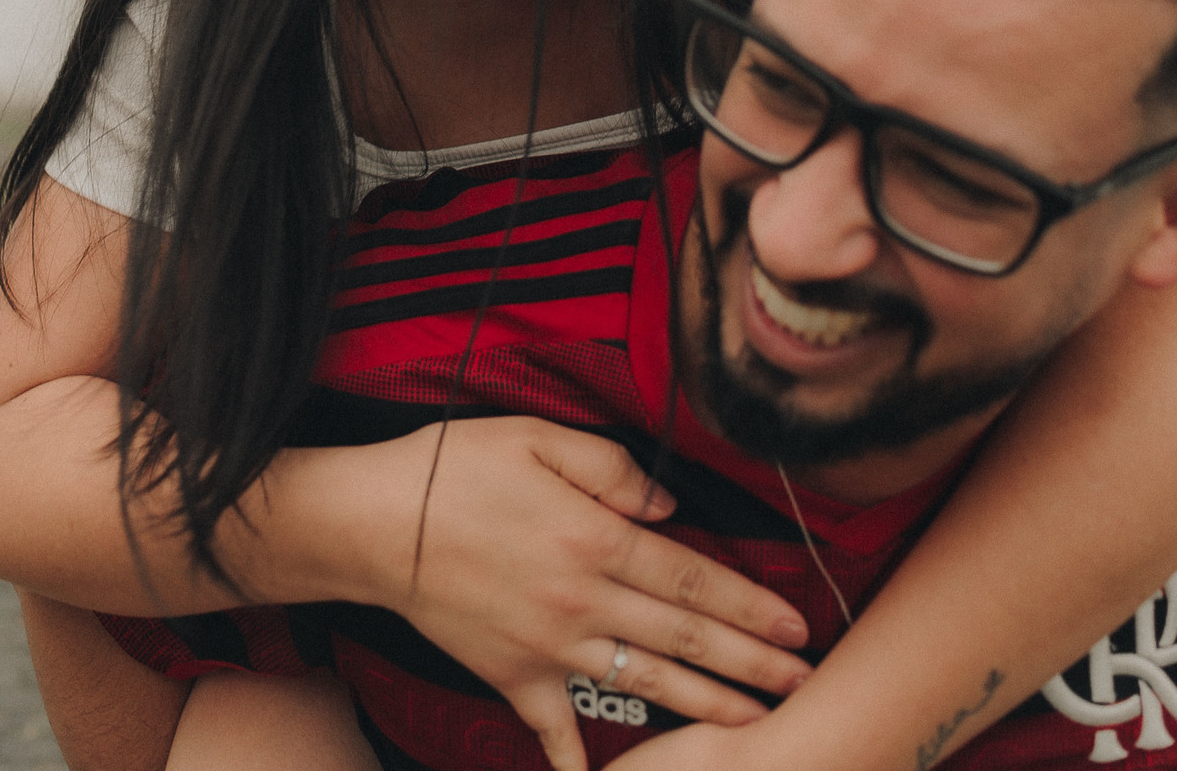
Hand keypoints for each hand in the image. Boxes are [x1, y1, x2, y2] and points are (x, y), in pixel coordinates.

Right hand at [300, 417, 809, 770]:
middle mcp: (582, 601)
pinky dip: (580, 761)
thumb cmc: (455, 468)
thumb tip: (669, 507)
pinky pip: (555, 727)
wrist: (373, 524)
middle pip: (683, 638)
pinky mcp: (510, 675)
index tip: (794, 624)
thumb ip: (613, 468)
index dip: (748, 604)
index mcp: (594, 538)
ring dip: (707, 705)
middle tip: (803, 682)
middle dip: (751, 663)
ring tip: (758, 722)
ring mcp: (548, 647)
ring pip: (644, 683)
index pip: (691, 579)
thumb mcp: (538, 438)